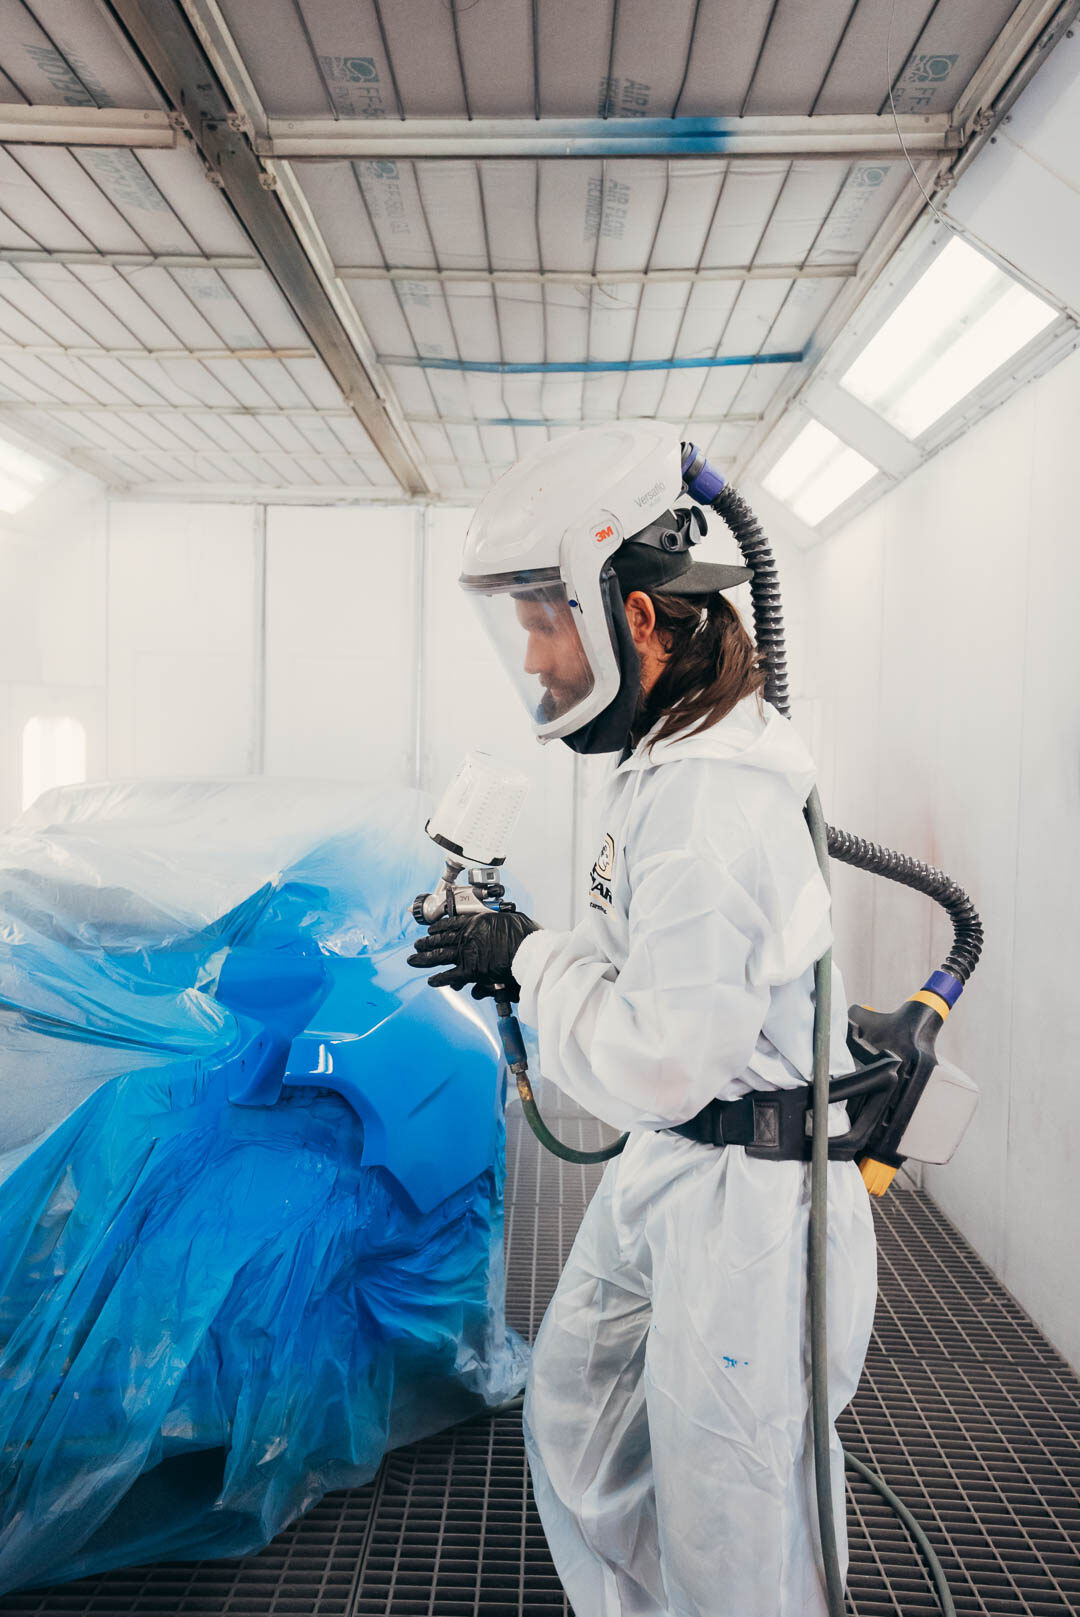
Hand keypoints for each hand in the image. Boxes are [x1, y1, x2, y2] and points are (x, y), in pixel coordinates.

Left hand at [407, 906, 538, 1000]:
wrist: (528, 950)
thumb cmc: (525, 934)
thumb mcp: (509, 919)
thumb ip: (499, 922)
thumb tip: (499, 923)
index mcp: (476, 922)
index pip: (452, 924)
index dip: (439, 927)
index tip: (431, 929)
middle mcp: (467, 936)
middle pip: (440, 939)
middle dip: (426, 943)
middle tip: (416, 945)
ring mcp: (467, 953)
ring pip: (439, 956)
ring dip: (424, 958)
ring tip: (413, 960)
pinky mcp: (470, 970)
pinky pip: (449, 975)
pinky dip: (439, 979)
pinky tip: (430, 981)